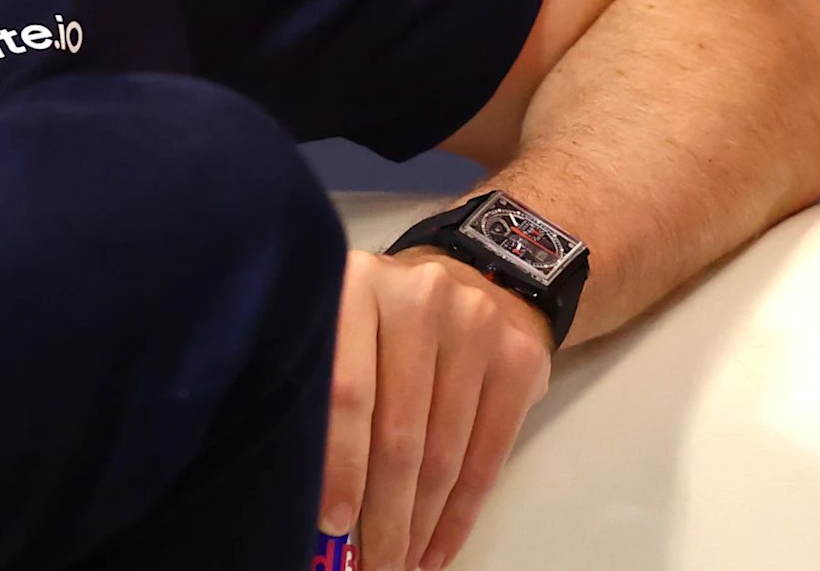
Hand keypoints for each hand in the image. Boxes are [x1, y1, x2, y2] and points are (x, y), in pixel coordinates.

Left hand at [322, 247, 553, 570]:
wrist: (480, 278)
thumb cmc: (386, 324)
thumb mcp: (344, 329)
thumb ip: (323, 391)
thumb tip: (300, 495)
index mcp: (356, 287)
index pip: (347, 392)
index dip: (340, 466)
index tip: (332, 525)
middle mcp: (419, 296)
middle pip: (400, 431)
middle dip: (385, 515)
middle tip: (373, 565)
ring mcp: (477, 323)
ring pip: (445, 450)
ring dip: (421, 524)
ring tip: (401, 563)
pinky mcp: (518, 355)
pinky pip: (489, 454)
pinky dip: (462, 514)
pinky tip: (439, 547)